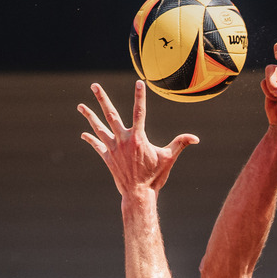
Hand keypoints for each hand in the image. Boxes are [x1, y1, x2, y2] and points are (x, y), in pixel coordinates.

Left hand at [77, 81, 198, 197]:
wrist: (138, 195)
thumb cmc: (154, 177)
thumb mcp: (169, 159)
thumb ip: (180, 144)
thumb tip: (196, 138)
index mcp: (138, 138)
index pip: (139, 112)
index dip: (140, 96)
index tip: (139, 82)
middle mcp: (123, 140)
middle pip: (110, 114)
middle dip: (102, 99)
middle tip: (94, 85)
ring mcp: (113, 148)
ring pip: (99, 128)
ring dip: (89, 116)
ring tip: (80, 106)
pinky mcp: (107, 158)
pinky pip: (97, 146)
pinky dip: (91, 140)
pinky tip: (84, 135)